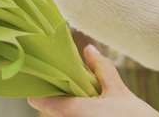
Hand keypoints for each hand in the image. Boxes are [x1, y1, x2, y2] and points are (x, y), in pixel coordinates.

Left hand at [28, 45, 158, 116]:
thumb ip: (101, 69)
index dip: (39, 87)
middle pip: (54, 108)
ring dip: (73, 105)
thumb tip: (89, 48)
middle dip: (63, 93)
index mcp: (74, 112)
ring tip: (91, 95)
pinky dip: (81, 114)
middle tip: (76, 81)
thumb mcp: (119, 90)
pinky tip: (98, 109)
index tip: (42, 76)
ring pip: (65, 115)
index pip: (39, 101)